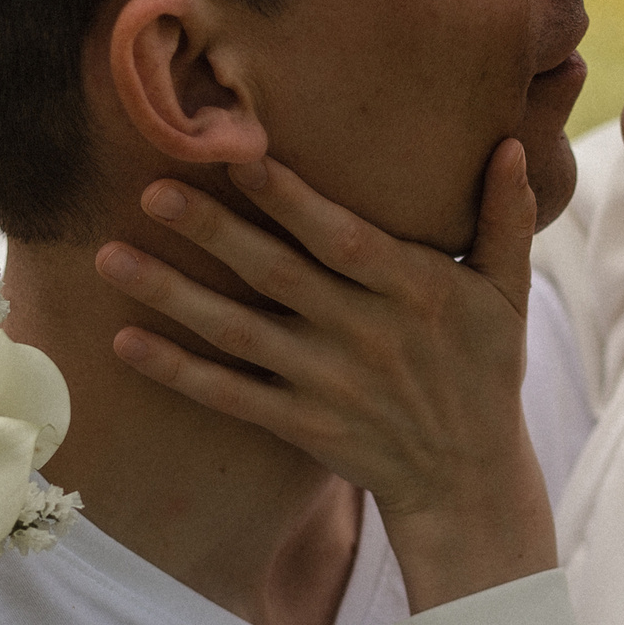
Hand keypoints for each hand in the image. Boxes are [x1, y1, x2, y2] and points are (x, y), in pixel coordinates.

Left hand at [94, 142, 556, 611]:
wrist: (467, 479)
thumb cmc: (485, 370)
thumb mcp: (509, 294)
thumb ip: (507, 220)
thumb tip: (513, 145)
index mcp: (414, 291)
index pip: (343, 238)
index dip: (291, 197)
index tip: (239, 153)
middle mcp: (365, 335)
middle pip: (277, 275)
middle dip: (214, 232)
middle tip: (152, 189)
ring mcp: (327, 384)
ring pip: (239, 333)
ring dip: (172, 295)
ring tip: (111, 258)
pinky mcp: (300, 424)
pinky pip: (229, 395)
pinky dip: (177, 371)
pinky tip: (125, 341)